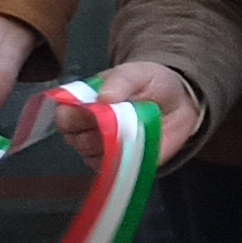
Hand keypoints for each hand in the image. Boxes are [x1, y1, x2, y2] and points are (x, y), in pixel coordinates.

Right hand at [54, 59, 205, 166]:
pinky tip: (140, 142)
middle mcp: (84, 129)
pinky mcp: (117, 164)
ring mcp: (99, 149)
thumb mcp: (138, 73)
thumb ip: (121, 80)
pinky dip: (126, 157)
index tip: (99, 109)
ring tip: (136, 126)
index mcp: (82, 104)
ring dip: (115, 142)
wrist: (178, 102)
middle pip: (75, 139)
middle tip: (124, 117)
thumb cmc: (150, 84)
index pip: (64, 117)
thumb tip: (103, 97)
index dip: (76, 116)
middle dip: (99, 130)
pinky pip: (112, 168)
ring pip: (92, 155)